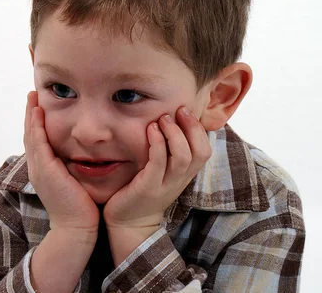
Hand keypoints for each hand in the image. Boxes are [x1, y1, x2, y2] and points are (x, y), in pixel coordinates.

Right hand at [24, 91, 99, 235]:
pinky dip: (37, 127)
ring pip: (31, 136)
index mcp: (43, 171)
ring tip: (32, 97)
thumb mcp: (73, 182)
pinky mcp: (46, 170)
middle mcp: (37, 168)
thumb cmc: (80, 208)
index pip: (36, 141)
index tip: (38, 106)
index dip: (35, 123)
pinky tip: (39, 113)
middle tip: (31, 94)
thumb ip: (72, 168)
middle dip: (30, 114)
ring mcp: (39, 169)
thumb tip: (80, 154)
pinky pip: (38, 143)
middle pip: (29, 135)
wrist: (76, 228)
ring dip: (31, 115)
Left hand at [103, 106, 211, 229]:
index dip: (199, 130)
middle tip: (178, 110)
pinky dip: (157, 144)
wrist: (128, 222)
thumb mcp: (160, 171)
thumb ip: (168, 153)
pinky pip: (158, 163)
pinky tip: (150, 130)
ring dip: (174, 133)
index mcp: (185, 175)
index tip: (186, 111)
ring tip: (163, 118)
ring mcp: (165, 185)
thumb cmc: (142, 190)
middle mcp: (179, 180)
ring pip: (182, 157)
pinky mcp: (148, 187)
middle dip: (191, 127)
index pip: (205, 150)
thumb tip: (171, 123)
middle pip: (200, 152)